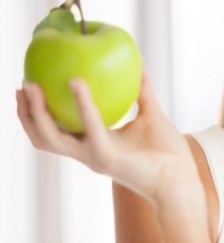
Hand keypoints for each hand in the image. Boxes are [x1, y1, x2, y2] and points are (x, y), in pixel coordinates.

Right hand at [16, 65, 200, 207]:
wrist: (181, 178)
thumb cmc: (168, 152)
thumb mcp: (153, 114)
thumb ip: (143, 91)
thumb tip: (140, 63)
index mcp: (95, 144)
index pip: (58, 131)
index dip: (39, 114)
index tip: (31, 87)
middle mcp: (89, 153)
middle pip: (43, 137)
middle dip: (26, 115)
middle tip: (22, 86)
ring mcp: (95, 157)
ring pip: (52, 139)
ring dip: (38, 113)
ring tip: (33, 87)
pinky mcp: (107, 158)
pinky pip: (90, 128)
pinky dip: (82, 105)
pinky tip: (78, 83)